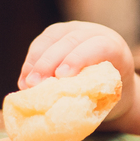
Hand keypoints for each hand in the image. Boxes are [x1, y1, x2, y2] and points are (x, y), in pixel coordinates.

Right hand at [17, 21, 135, 123]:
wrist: (109, 81)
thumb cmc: (108, 94)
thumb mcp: (107, 98)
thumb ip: (89, 98)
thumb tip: (62, 110)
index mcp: (115, 48)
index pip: (99, 46)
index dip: (79, 58)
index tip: (61, 76)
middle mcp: (95, 33)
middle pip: (71, 40)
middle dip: (49, 62)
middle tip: (35, 85)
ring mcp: (74, 30)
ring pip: (51, 39)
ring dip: (35, 62)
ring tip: (26, 85)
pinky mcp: (57, 34)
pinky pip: (40, 43)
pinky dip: (30, 62)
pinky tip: (24, 80)